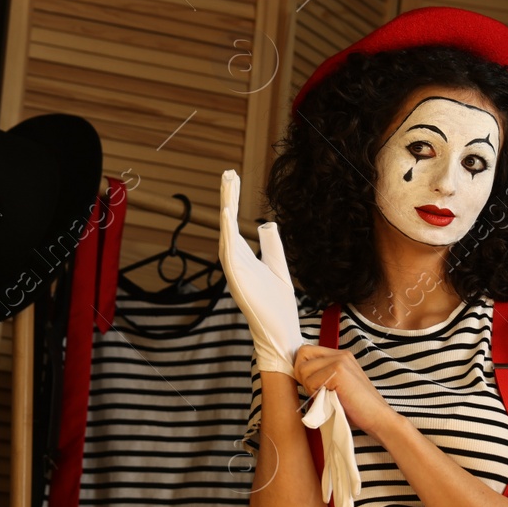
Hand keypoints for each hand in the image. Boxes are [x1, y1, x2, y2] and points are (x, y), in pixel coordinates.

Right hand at [217, 169, 303, 374]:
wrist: (281, 334)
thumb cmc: (278, 306)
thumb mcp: (278, 267)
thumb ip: (271, 246)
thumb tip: (265, 223)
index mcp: (243, 258)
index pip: (235, 224)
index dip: (233, 201)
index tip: (233, 177)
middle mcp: (235, 263)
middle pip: (227, 224)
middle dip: (228, 198)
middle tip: (228, 172)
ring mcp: (235, 272)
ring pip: (226, 234)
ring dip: (226, 209)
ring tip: (228, 185)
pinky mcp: (238, 281)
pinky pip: (229, 254)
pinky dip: (227, 234)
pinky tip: (228, 215)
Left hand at [292, 344, 399, 437]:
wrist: (378, 419)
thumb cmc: (357, 408)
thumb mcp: (337, 386)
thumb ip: (322, 375)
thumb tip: (298, 374)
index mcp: (340, 356)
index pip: (306, 351)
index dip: (303, 368)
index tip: (311, 384)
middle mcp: (340, 354)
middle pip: (302, 354)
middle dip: (302, 375)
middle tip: (316, 391)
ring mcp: (340, 361)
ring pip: (303, 369)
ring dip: (309, 386)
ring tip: (325, 396)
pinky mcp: (338, 372)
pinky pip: (311, 381)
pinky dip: (315, 394)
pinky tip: (330, 399)